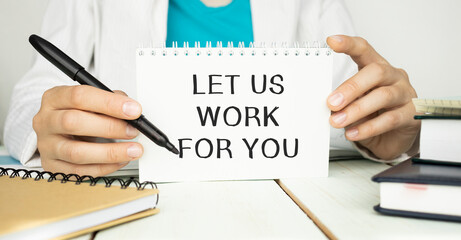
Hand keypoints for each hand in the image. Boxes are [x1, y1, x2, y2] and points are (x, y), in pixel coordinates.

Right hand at [33, 85, 143, 175]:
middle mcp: (46, 121)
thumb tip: (132, 111)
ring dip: (110, 152)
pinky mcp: (52, 166)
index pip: (79, 96)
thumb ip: (110, 100)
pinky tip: (121, 161)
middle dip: (109, 127)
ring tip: (133, 150)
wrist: (56, 131)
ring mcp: (46, 145)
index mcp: (54, 98)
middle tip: (133, 131)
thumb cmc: (78, 113)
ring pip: (76, 152)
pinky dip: (105, 167)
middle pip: (73, 123)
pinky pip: (80, 171)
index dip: (109, 103)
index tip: (133, 110)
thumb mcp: (90, 100)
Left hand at [326, 35, 419, 159]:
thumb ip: (343, 99)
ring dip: (357, 109)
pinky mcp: (412, 115)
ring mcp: (405, 94)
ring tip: (337, 121)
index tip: (331, 41)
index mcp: (377, 68)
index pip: (364, 49)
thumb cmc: (373, 113)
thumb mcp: (355, 102)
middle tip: (331, 103)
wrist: (394, 137)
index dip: (349, 44)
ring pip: (383, 96)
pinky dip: (368, 128)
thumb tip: (325, 104)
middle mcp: (394, 76)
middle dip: (351, 87)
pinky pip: (390, 119)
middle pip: (376, 72)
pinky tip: (352, 133)